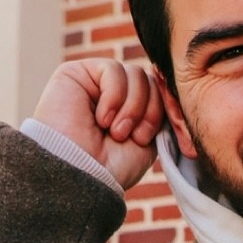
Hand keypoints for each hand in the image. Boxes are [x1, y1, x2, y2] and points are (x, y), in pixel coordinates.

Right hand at [30, 59, 165, 191]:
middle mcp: (113, 94)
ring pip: (135, 73)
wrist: (81, 174)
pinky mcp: (76, 73)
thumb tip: (166, 86)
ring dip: (132, 107)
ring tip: (115, 132)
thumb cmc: (112, 166)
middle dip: (148, 110)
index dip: (160, 112)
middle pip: (150, 80)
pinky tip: (102, 119)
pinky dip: (114, 96)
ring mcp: (95, 82)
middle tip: (133, 137)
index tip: (145, 140)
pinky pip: (113, 69)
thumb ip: (156, 111)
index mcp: (129, 111)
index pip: (159, 92)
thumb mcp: (147, 140)